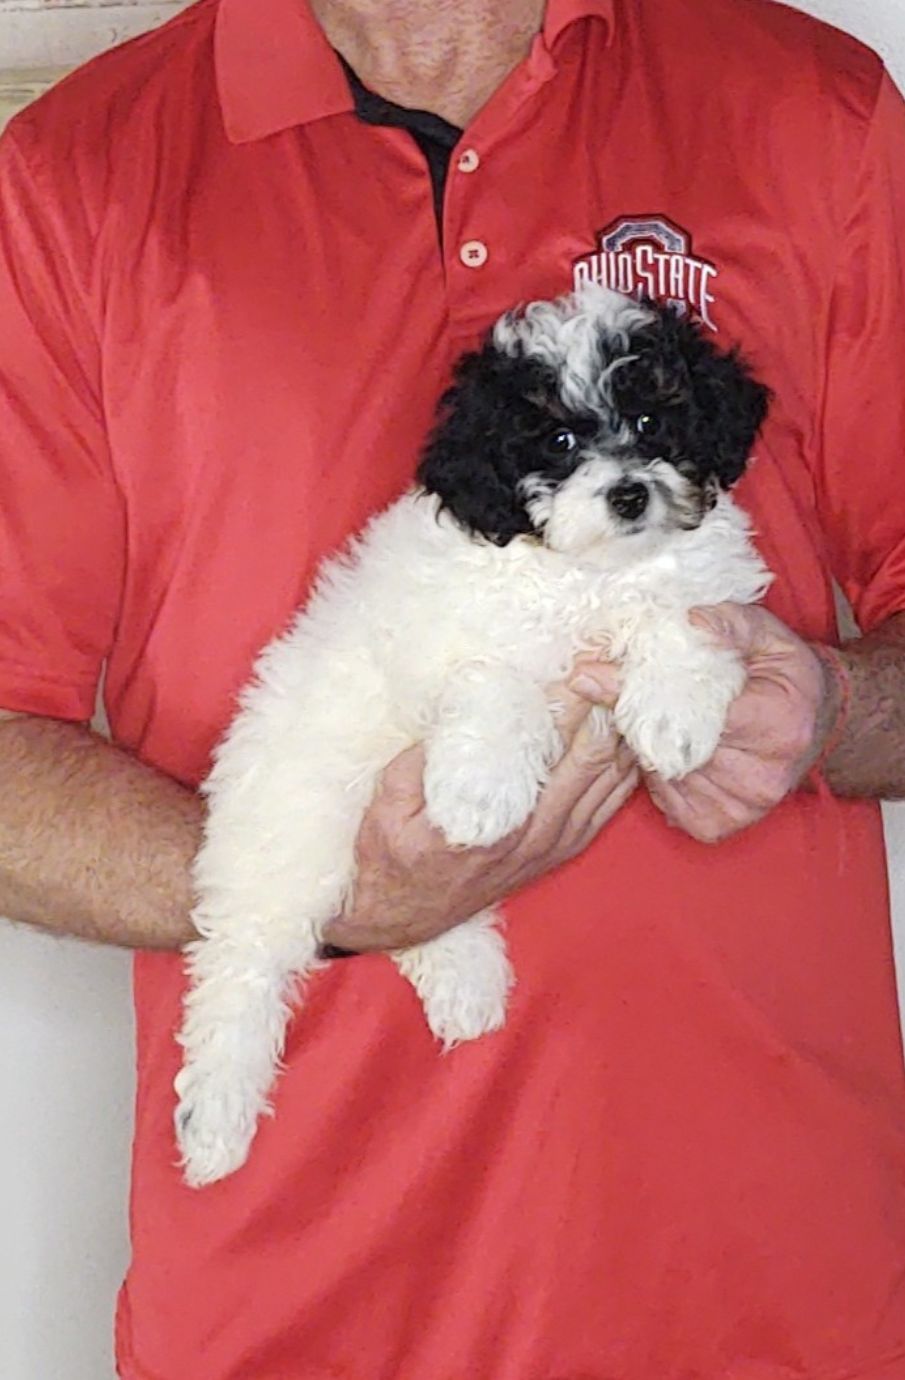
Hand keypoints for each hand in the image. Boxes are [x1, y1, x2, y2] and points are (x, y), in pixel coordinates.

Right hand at [322, 688, 638, 951]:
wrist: (400, 914)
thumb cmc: (391, 852)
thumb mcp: (391, 798)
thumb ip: (427, 753)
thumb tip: (462, 701)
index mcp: (500, 819)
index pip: (554, 745)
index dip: (572, 698)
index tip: (578, 660)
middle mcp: (539, 833)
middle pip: (597, 756)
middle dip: (606, 704)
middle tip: (608, 662)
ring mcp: (556, 844)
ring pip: (613, 778)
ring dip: (621, 731)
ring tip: (622, 686)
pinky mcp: (562, 850)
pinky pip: (611, 803)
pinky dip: (625, 766)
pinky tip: (626, 735)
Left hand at [570, 603, 840, 844]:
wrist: (812, 727)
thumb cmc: (784, 677)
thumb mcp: (769, 636)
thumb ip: (731, 623)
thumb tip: (690, 620)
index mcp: (776, 723)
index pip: (693, 712)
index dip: (640, 693)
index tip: (592, 676)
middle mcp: (762, 775)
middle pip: (670, 746)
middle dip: (636, 718)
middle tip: (606, 690)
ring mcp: (740, 806)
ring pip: (662, 773)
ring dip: (645, 748)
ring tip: (655, 723)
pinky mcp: (718, 825)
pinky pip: (665, 799)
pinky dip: (657, 776)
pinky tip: (671, 754)